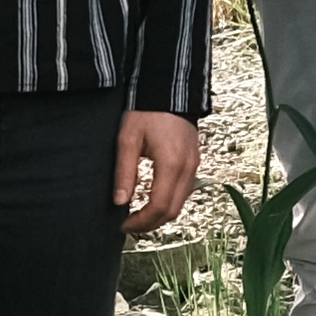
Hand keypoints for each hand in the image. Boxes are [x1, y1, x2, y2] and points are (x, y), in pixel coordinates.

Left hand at [115, 111, 207, 226]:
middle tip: (130, 225)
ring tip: (139, 215)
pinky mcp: (194, 162)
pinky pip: (184, 191)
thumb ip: (125, 172)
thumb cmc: (147, 112)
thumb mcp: (128, 140)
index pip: (159, 206)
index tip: (125, 224)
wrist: (170, 91)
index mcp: (171, 164)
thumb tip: (120, 201)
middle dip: (151, 224)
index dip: (141, 221)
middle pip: (173, 211)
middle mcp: (188, 168)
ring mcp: (194, 165)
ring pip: (181, 204)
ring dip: (161, 215)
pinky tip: (153, 200)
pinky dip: (169, 202)